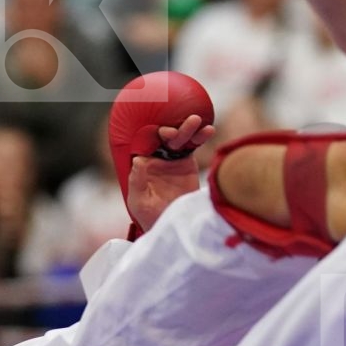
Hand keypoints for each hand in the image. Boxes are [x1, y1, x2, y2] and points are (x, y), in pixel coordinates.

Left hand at [126, 114, 213, 231]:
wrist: (169, 225)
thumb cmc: (148, 215)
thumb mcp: (138, 200)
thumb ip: (136, 181)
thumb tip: (138, 160)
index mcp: (143, 163)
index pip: (148, 143)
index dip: (157, 134)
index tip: (168, 133)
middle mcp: (157, 157)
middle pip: (166, 138)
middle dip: (177, 129)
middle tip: (189, 123)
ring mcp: (173, 159)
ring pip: (181, 139)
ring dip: (189, 129)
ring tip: (197, 120)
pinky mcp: (187, 164)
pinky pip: (193, 147)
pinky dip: (200, 138)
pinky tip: (208, 130)